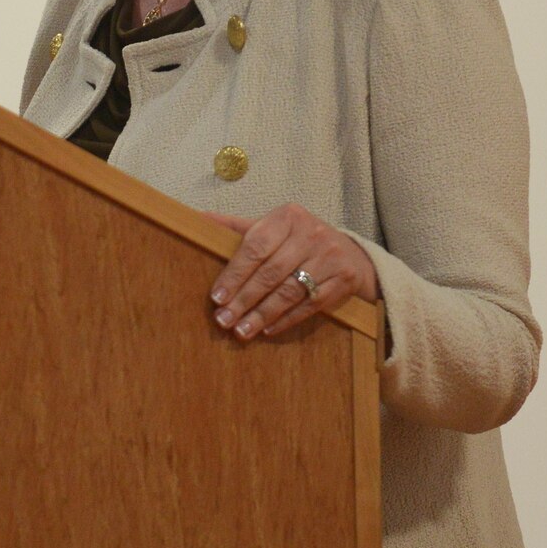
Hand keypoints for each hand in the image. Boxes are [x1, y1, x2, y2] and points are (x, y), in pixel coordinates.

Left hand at [204, 203, 379, 340]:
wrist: (350, 252)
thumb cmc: (299, 240)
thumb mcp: (273, 227)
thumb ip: (237, 227)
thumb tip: (196, 219)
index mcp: (288, 217)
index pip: (255, 246)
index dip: (234, 273)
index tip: (216, 297)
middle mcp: (311, 233)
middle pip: (271, 272)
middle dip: (244, 299)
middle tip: (224, 320)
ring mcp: (330, 257)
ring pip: (289, 291)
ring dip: (262, 314)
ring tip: (241, 330)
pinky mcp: (343, 280)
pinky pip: (309, 305)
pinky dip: (286, 319)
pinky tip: (267, 329)